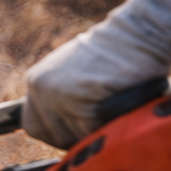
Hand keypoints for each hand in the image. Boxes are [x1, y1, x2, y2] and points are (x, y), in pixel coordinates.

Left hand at [22, 32, 170, 148]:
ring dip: (96, 130)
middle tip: (98, 126)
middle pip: (53, 135)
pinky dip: (108, 125)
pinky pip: (93, 131)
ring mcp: (58, 96)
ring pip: (75, 136)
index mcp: (36, 80)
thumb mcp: (74, 69)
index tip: (74, 134)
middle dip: (77, 136)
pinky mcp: (80, 103)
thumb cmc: (114, 53)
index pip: (33, 125)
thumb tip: (61, 128)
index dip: (56, 133)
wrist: (136, 34)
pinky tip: (119, 107)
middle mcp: (41, 89)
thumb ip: (61, 94)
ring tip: (113, 109)